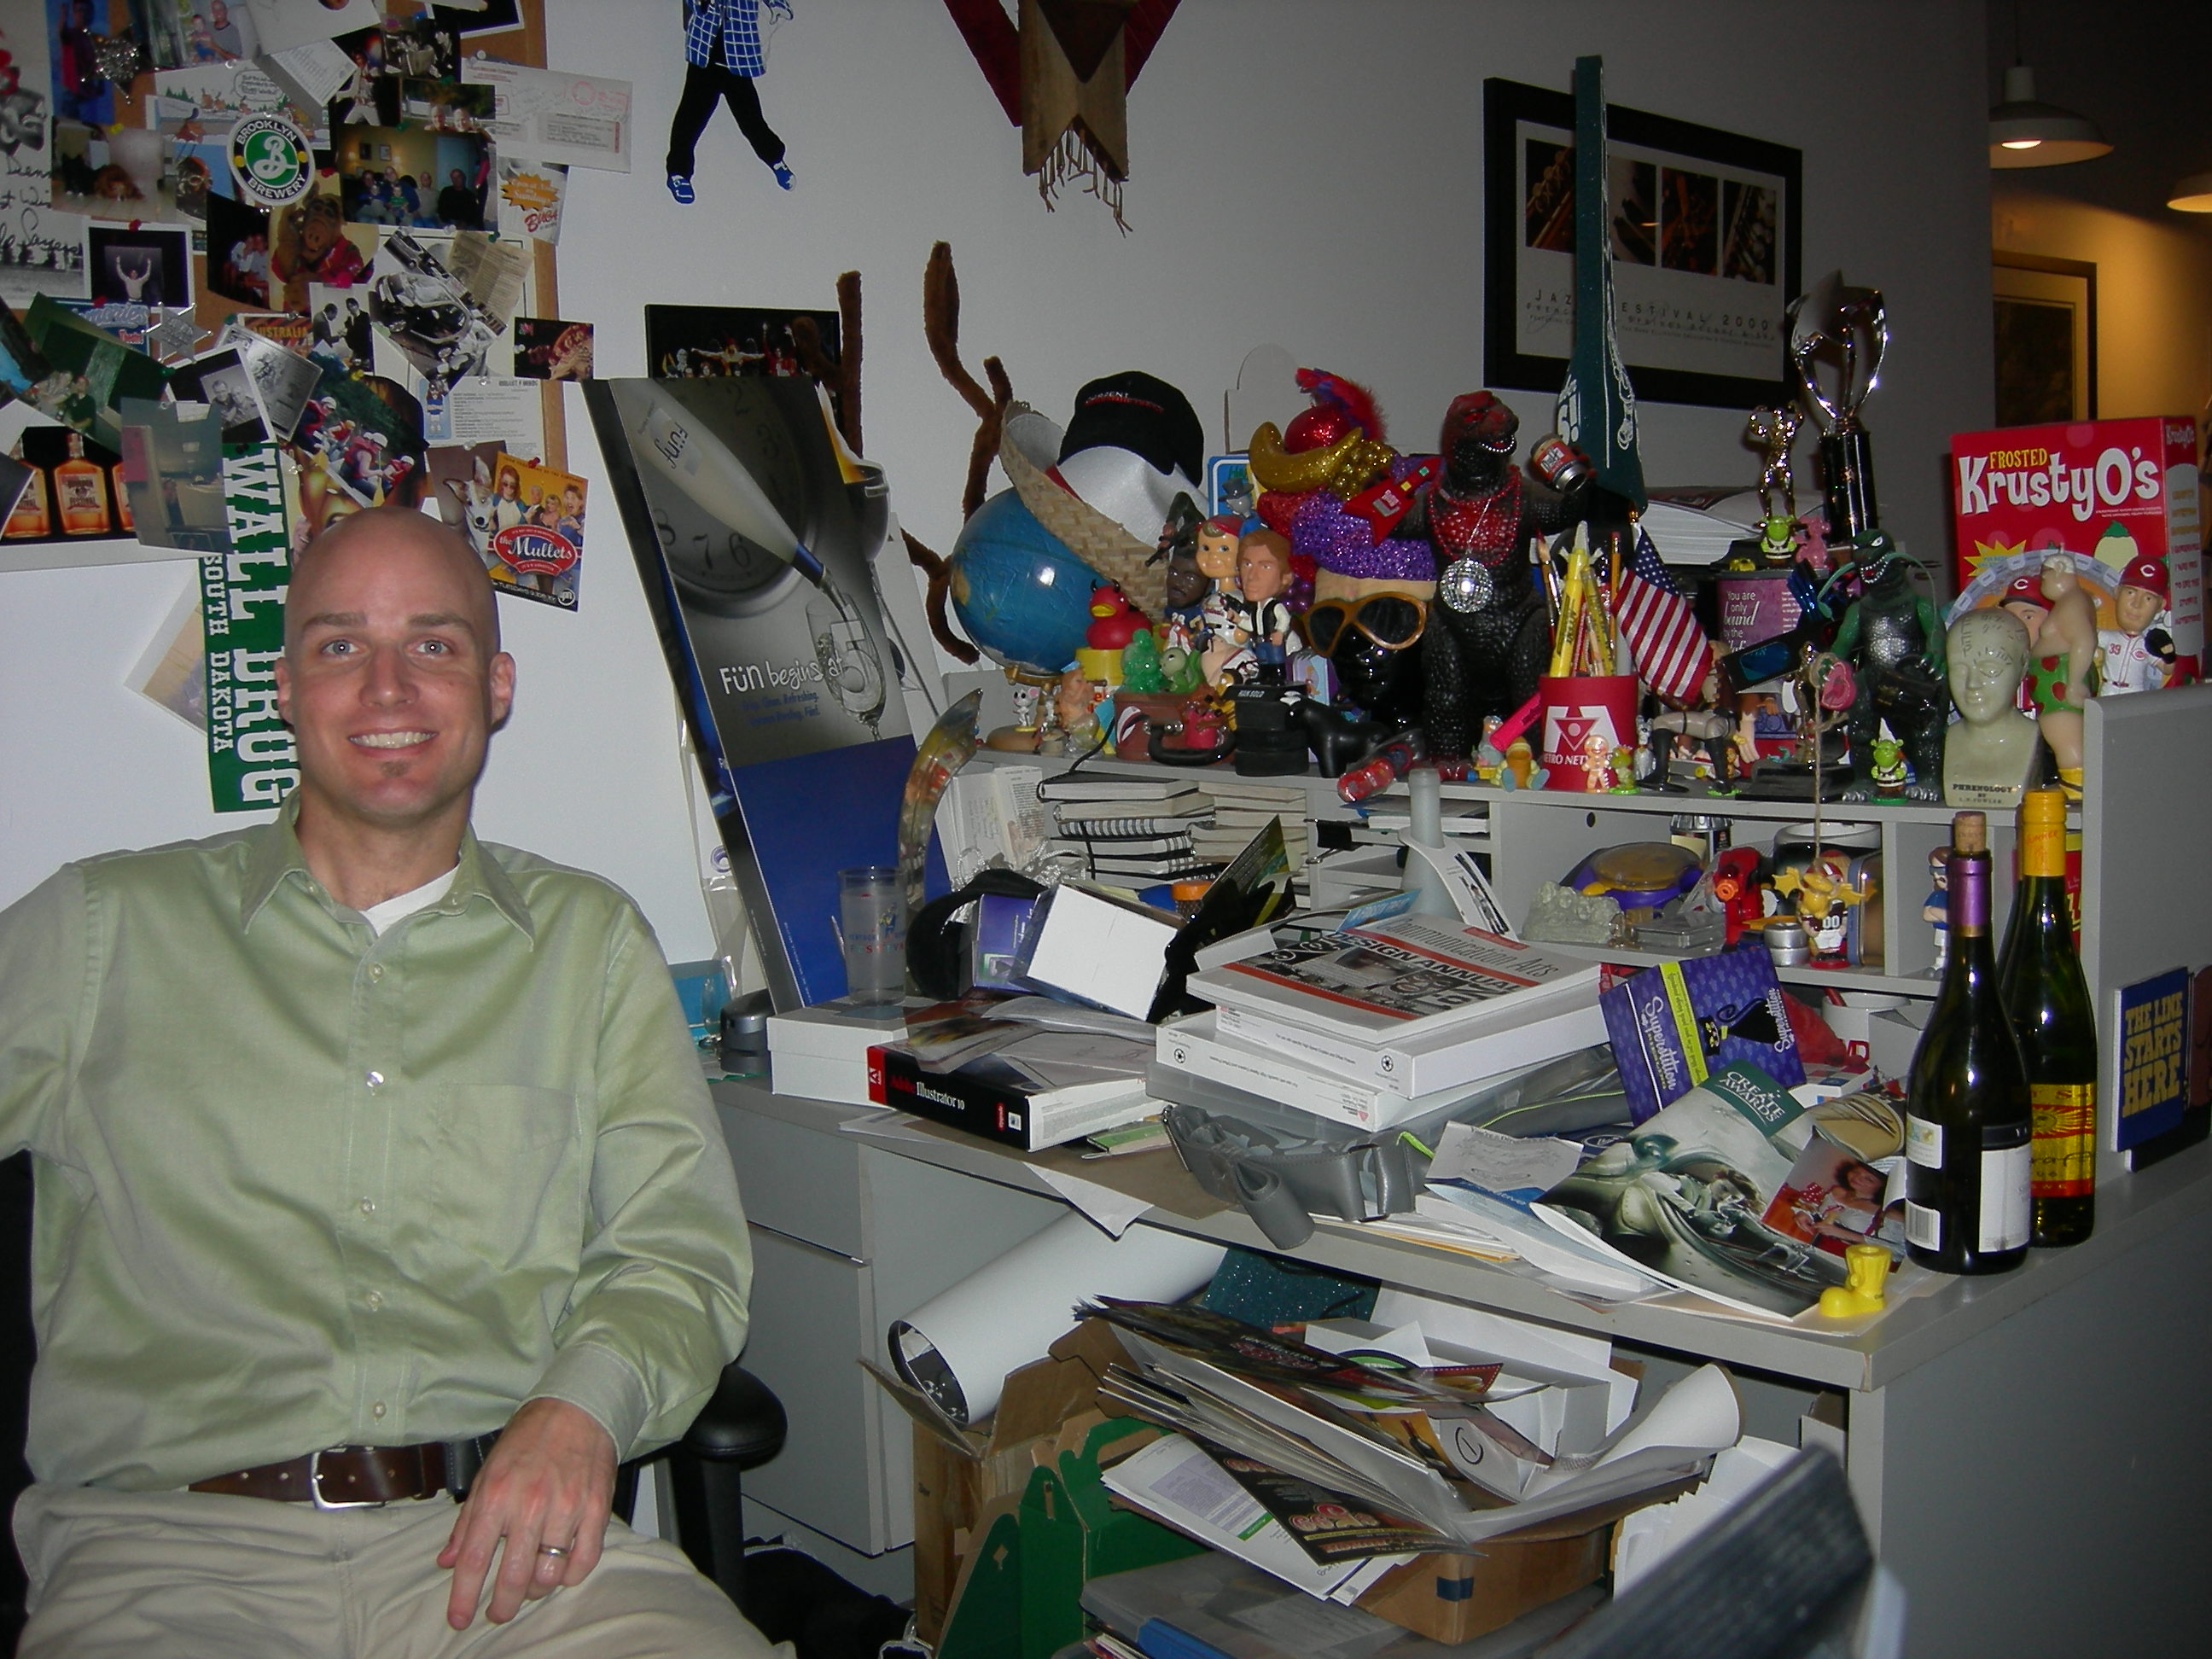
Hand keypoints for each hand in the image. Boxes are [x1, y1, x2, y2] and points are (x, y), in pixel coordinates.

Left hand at [437, 1397, 617, 1628]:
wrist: (577, 1408)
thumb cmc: (528, 1439)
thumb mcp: (487, 1473)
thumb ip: (467, 1521)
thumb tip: (448, 1561)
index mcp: (496, 1495)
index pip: (474, 1559)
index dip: (464, 1597)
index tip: (459, 1619)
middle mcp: (530, 1505)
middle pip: (512, 1577)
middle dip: (502, 1606)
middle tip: (498, 1612)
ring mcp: (566, 1508)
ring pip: (549, 1576)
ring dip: (536, 1589)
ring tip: (530, 1583)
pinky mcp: (596, 1509)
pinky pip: (583, 1561)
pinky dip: (569, 1576)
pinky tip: (560, 1571)